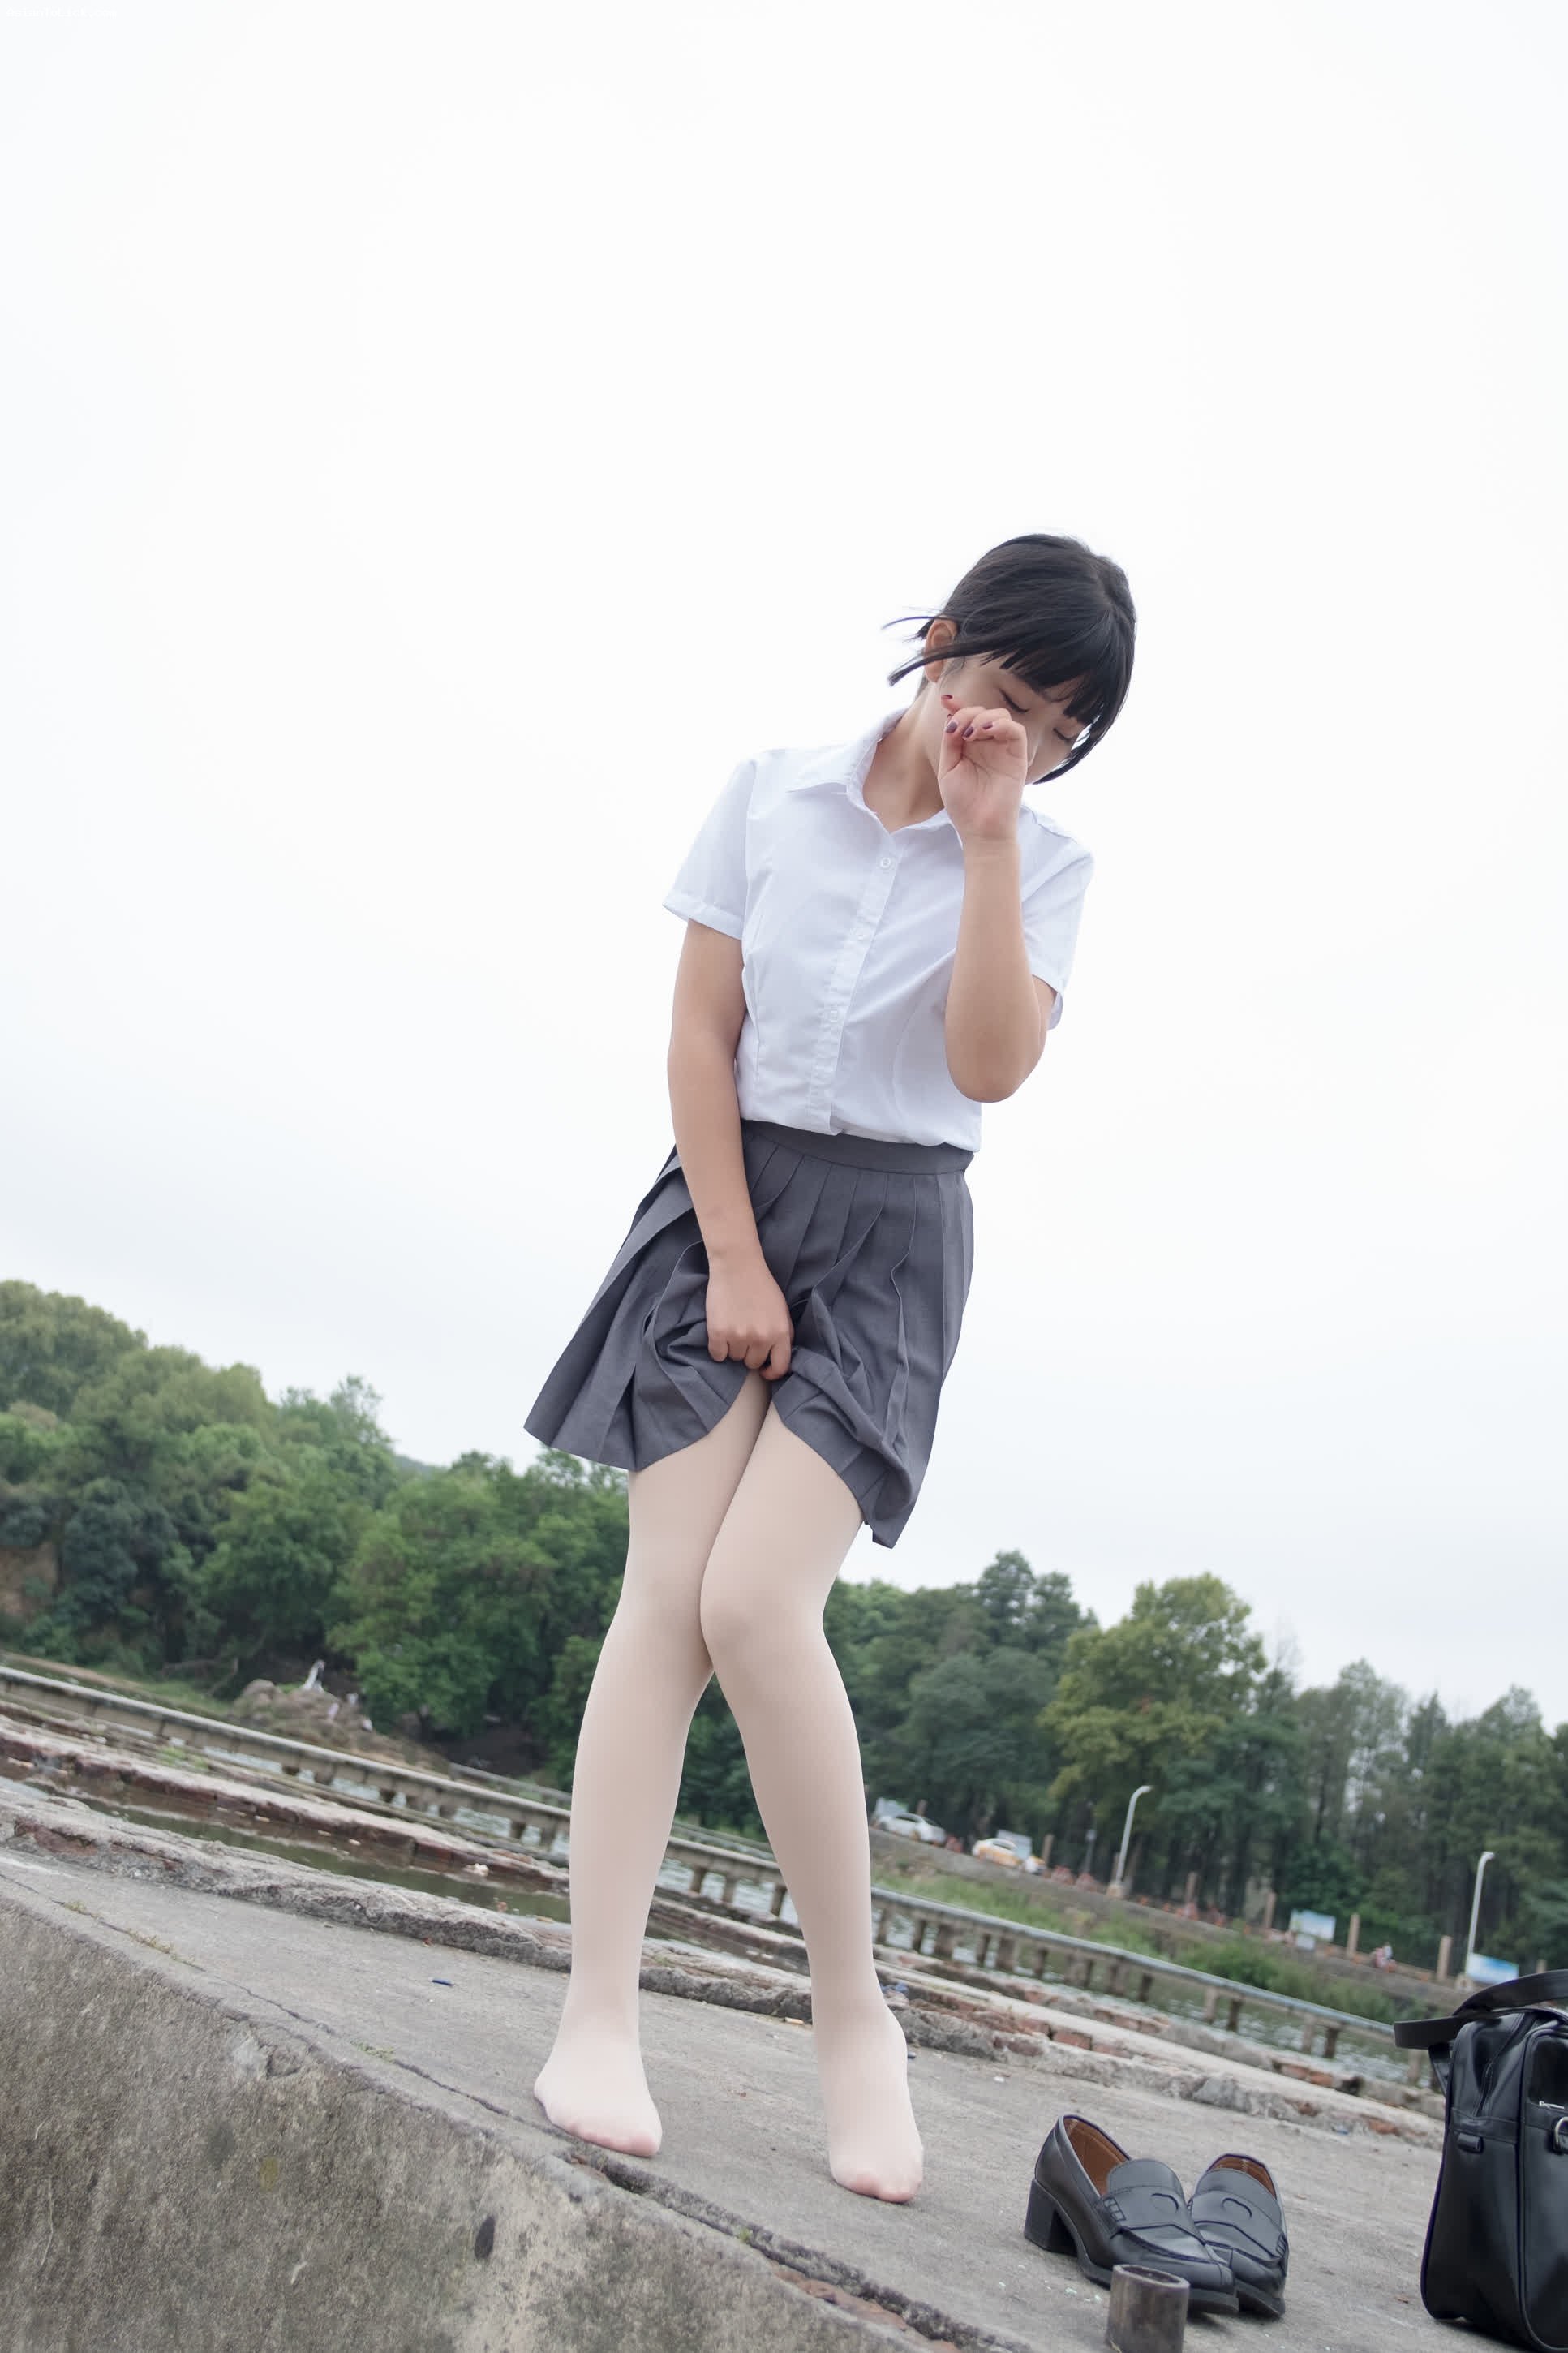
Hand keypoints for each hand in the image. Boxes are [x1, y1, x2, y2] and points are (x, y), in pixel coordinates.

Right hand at [704, 1253, 793, 1378]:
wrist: (737, 1266)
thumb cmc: (760, 1286)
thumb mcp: (781, 1310)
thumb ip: (782, 1333)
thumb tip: (777, 1355)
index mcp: (781, 1332)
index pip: (780, 1367)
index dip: (772, 1372)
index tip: (764, 1371)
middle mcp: (761, 1338)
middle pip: (753, 1363)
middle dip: (749, 1353)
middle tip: (744, 1335)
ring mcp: (739, 1336)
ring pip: (734, 1358)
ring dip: (733, 1347)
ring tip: (733, 1326)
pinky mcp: (718, 1333)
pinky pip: (717, 1355)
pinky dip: (718, 1347)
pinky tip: (720, 1333)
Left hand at [936, 690, 1026, 846]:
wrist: (980, 830)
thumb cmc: (963, 805)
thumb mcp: (948, 769)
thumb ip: (950, 743)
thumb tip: (951, 718)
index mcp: (970, 747)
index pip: (967, 718)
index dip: (958, 706)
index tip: (945, 701)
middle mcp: (988, 745)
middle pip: (982, 712)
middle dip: (967, 714)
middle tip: (956, 731)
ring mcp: (1003, 750)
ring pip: (1001, 715)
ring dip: (982, 718)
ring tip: (970, 736)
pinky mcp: (1018, 757)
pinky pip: (1016, 730)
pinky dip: (1002, 724)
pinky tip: (986, 731)